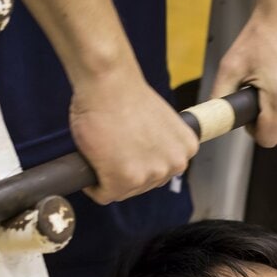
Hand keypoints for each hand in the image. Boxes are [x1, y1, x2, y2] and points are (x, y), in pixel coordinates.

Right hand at [69, 67, 198, 204]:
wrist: (108, 82)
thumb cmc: (126, 93)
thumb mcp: (160, 124)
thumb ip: (159, 145)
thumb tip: (144, 159)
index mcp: (186, 149)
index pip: (160, 172)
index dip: (139, 163)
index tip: (128, 152)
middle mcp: (174, 165)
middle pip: (142, 184)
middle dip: (124, 171)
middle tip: (111, 149)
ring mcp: (150, 175)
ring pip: (123, 191)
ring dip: (109, 176)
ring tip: (103, 151)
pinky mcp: (124, 181)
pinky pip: (103, 195)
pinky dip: (93, 185)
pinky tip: (91, 163)